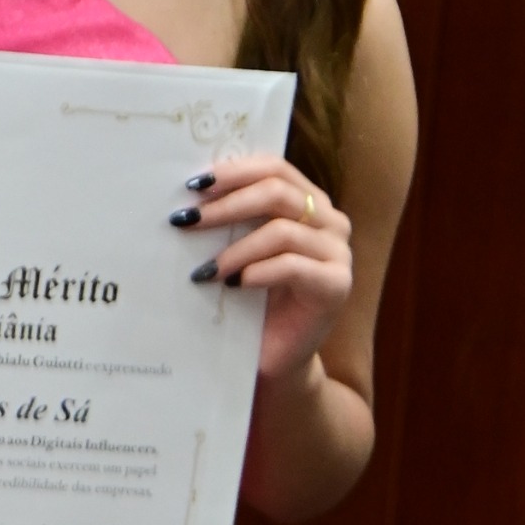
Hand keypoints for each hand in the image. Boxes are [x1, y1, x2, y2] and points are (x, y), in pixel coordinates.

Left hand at [176, 156, 352, 387]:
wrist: (274, 356)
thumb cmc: (252, 300)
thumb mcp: (239, 251)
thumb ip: (230, 220)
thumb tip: (187, 195)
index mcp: (308, 202)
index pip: (274, 168)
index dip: (234, 171)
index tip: (193, 186)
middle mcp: (329, 221)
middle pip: (277, 191)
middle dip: (226, 205)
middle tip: (186, 221)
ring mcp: (338, 253)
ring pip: (282, 231)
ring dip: (235, 248)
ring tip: (203, 270)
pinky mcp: (337, 286)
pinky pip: (293, 267)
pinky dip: (257, 272)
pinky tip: (233, 285)